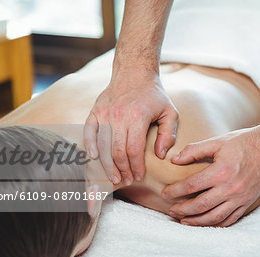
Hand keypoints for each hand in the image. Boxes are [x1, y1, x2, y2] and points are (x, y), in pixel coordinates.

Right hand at [85, 70, 178, 184]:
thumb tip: (160, 155)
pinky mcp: (95, 111)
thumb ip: (168, 134)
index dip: (136, 167)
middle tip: (127, 180)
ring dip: (108, 164)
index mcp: (138, 116)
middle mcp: (119, 115)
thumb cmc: (153, 95)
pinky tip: (93, 157)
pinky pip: (89, 132)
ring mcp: (105, 113)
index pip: (134, 149)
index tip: (139, 176)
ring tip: (114, 177)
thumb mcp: (170, 112)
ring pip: (103, 145)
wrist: (134, 73)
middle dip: (122, 170)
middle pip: (117, 151)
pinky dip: (89, 146)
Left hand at [161, 127, 259, 226]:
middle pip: (200, 206)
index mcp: (220, 172)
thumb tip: (174, 159)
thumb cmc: (244, 142)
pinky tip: (204, 224)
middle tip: (170, 210)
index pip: (192, 186)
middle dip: (182, 210)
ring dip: (196, 222)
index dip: (175, 191)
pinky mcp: (247, 203)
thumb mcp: (217, 142)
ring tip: (183, 221)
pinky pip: (230, 219)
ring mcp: (240, 198)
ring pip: (214, 217)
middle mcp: (230, 188)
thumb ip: (194, 150)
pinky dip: (215, 224)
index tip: (165, 194)